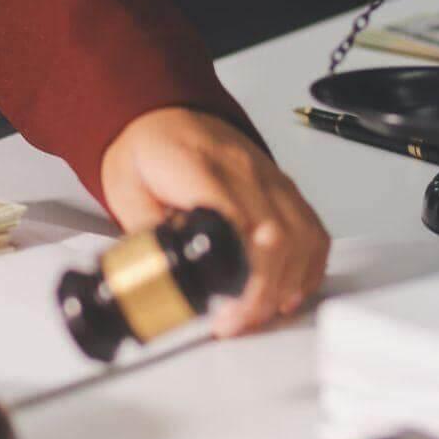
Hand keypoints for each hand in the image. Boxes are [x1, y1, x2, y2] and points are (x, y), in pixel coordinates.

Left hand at [99, 107, 329, 335]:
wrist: (164, 116)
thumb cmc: (147, 150)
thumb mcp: (125, 190)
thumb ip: (143, 232)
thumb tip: (156, 277)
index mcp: (199, 169)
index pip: (238, 224)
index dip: (241, 276)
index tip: (225, 311)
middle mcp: (245, 172)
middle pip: (278, 239)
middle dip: (263, 295)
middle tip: (235, 322)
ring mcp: (270, 179)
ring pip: (304, 237)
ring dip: (289, 286)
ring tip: (259, 312)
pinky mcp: (284, 189)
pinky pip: (314, 230)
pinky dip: (309, 267)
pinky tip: (289, 289)